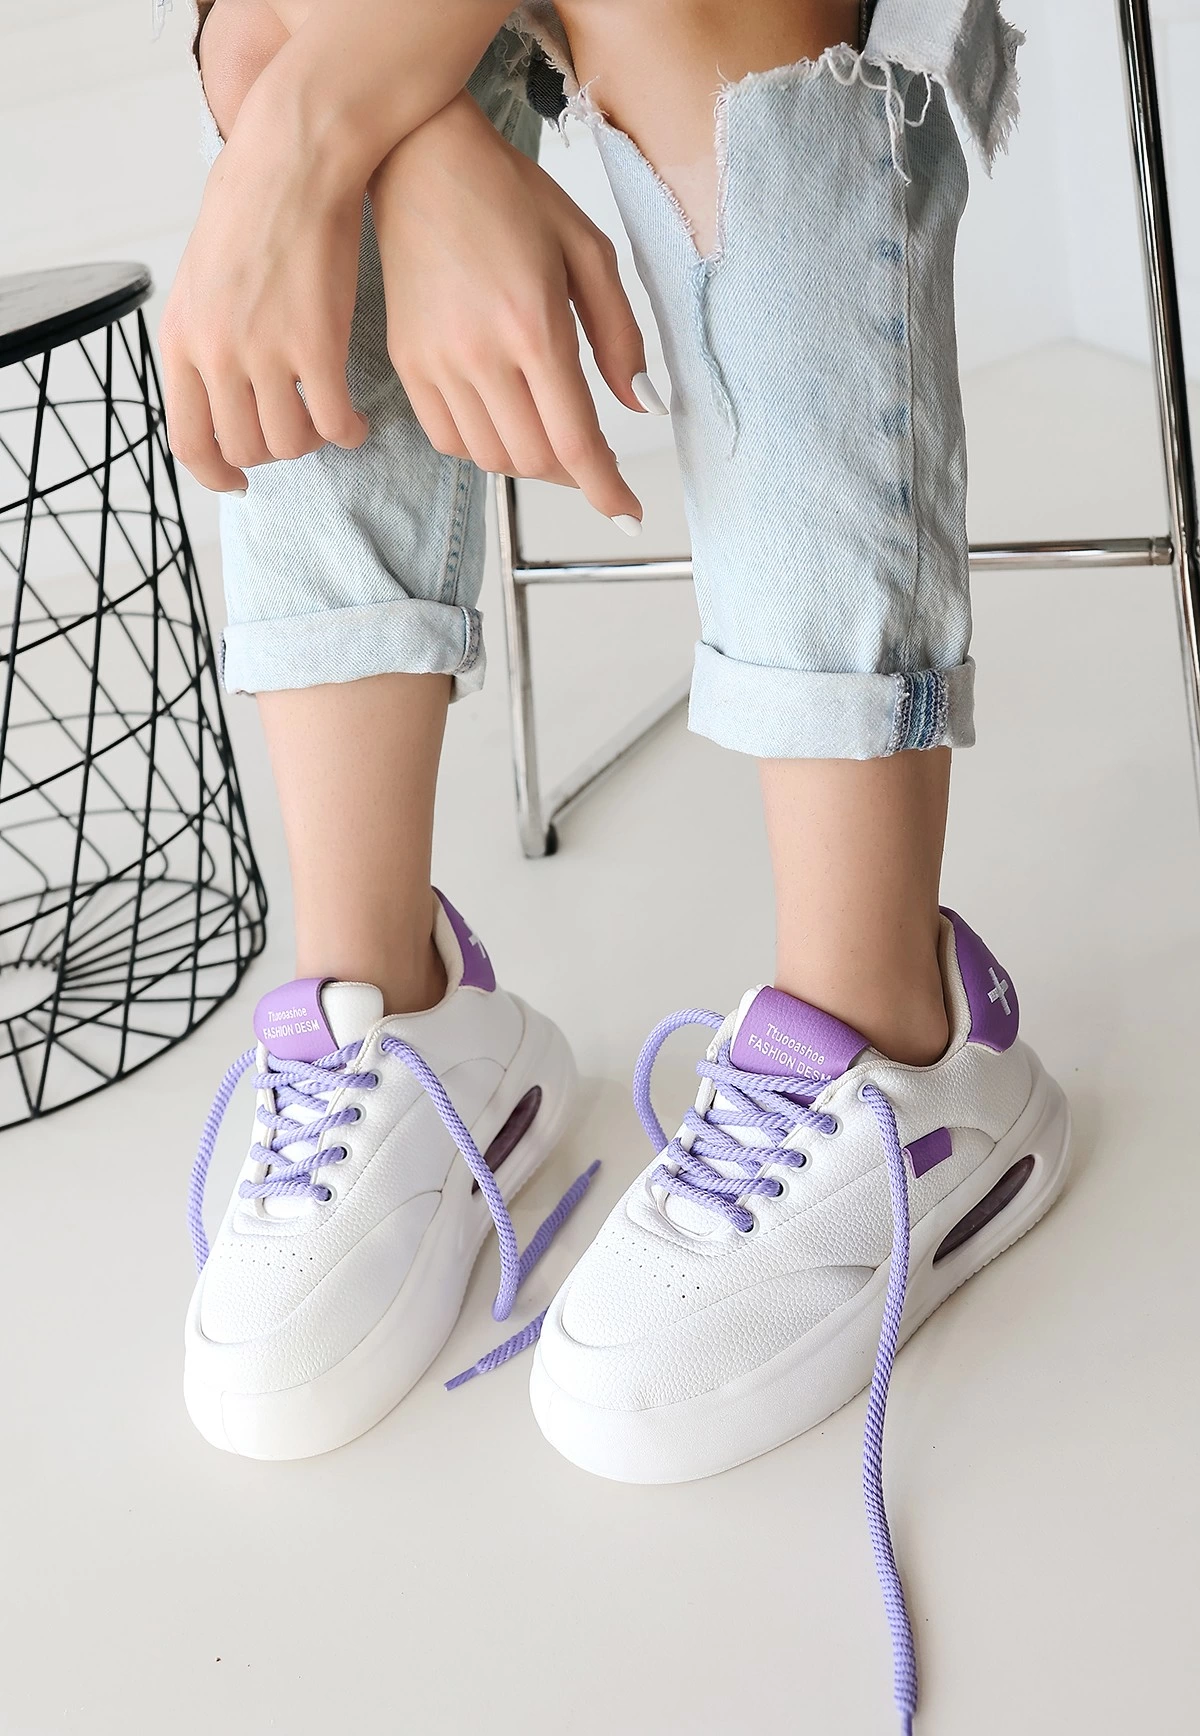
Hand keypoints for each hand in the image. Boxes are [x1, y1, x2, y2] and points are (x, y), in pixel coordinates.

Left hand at [160, 77, 369, 492]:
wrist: (293, 160)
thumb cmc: (253, 209)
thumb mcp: (202, 280)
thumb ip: (205, 339)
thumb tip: (222, 395)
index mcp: (183, 340)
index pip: (189, 442)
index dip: (215, 476)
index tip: (239, 482)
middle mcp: (217, 353)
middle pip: (246, 448)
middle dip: (276, 452)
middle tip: (300, 431)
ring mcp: (266, 352)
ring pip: (292, 443)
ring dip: (314, 442)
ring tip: (329, 422)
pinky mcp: (318, 345)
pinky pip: (335, 421)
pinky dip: (349, 432)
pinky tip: (357, 421)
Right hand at [371, 92, 665, 527]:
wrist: (422, 164)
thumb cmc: (510, 198)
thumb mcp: (589, 251)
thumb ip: (621, 335)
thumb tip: (642, 407)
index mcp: (534, 326)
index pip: (575, 442)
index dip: (606, 491)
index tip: (627, 513)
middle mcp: (480, 355)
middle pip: (535, 461)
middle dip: (574, 475)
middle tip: (592, 459)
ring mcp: (436, 364)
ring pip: (492, 460)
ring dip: (530, 464)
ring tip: (548, 432)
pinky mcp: (407, 366)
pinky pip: (451, 442)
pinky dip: (485, 449)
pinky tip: (505, 419)